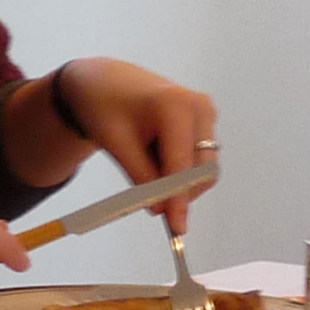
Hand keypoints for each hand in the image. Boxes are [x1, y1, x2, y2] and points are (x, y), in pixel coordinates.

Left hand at [19, 60, 219, 229]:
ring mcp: (206, 113)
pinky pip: (198, 160)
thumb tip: (163, 209)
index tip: (176, 227)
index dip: (178, 199)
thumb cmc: (105, 107)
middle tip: (147, 199)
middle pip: (200, 170)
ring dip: (175, 179)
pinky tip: (152, 151)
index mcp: (175, 105)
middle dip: (177, 192)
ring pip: (201, 169)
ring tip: (142, 158)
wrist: (104, 81)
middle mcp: (199, 107)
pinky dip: (177, 168)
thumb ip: (141, 178)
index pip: (182, 165)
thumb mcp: (116, 145)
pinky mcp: (205, 121)